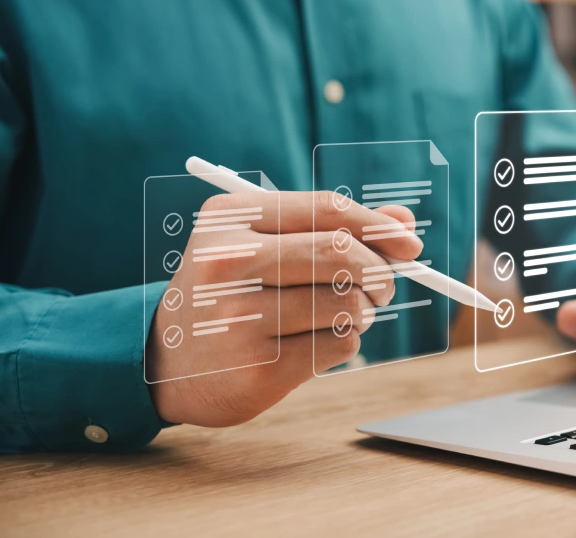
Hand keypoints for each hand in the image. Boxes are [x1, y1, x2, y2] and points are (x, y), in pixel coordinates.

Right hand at [146, 191, 421, 426]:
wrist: (165, 361)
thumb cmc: (230, 290)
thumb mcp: (264, 244)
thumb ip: (332, 227)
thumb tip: (404, 222)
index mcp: (230, 219)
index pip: (327, 208)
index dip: (379, 226)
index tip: (410, 245)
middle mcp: (228, 263)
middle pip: (341, 253)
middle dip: (379, 270)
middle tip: (382, 285)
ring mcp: (239, 318)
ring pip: (347, 302)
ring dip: (364, 310)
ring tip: (344, 313)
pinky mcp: (258, 368)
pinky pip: (340, 344)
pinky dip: (347, 341)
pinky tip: (318, 341)